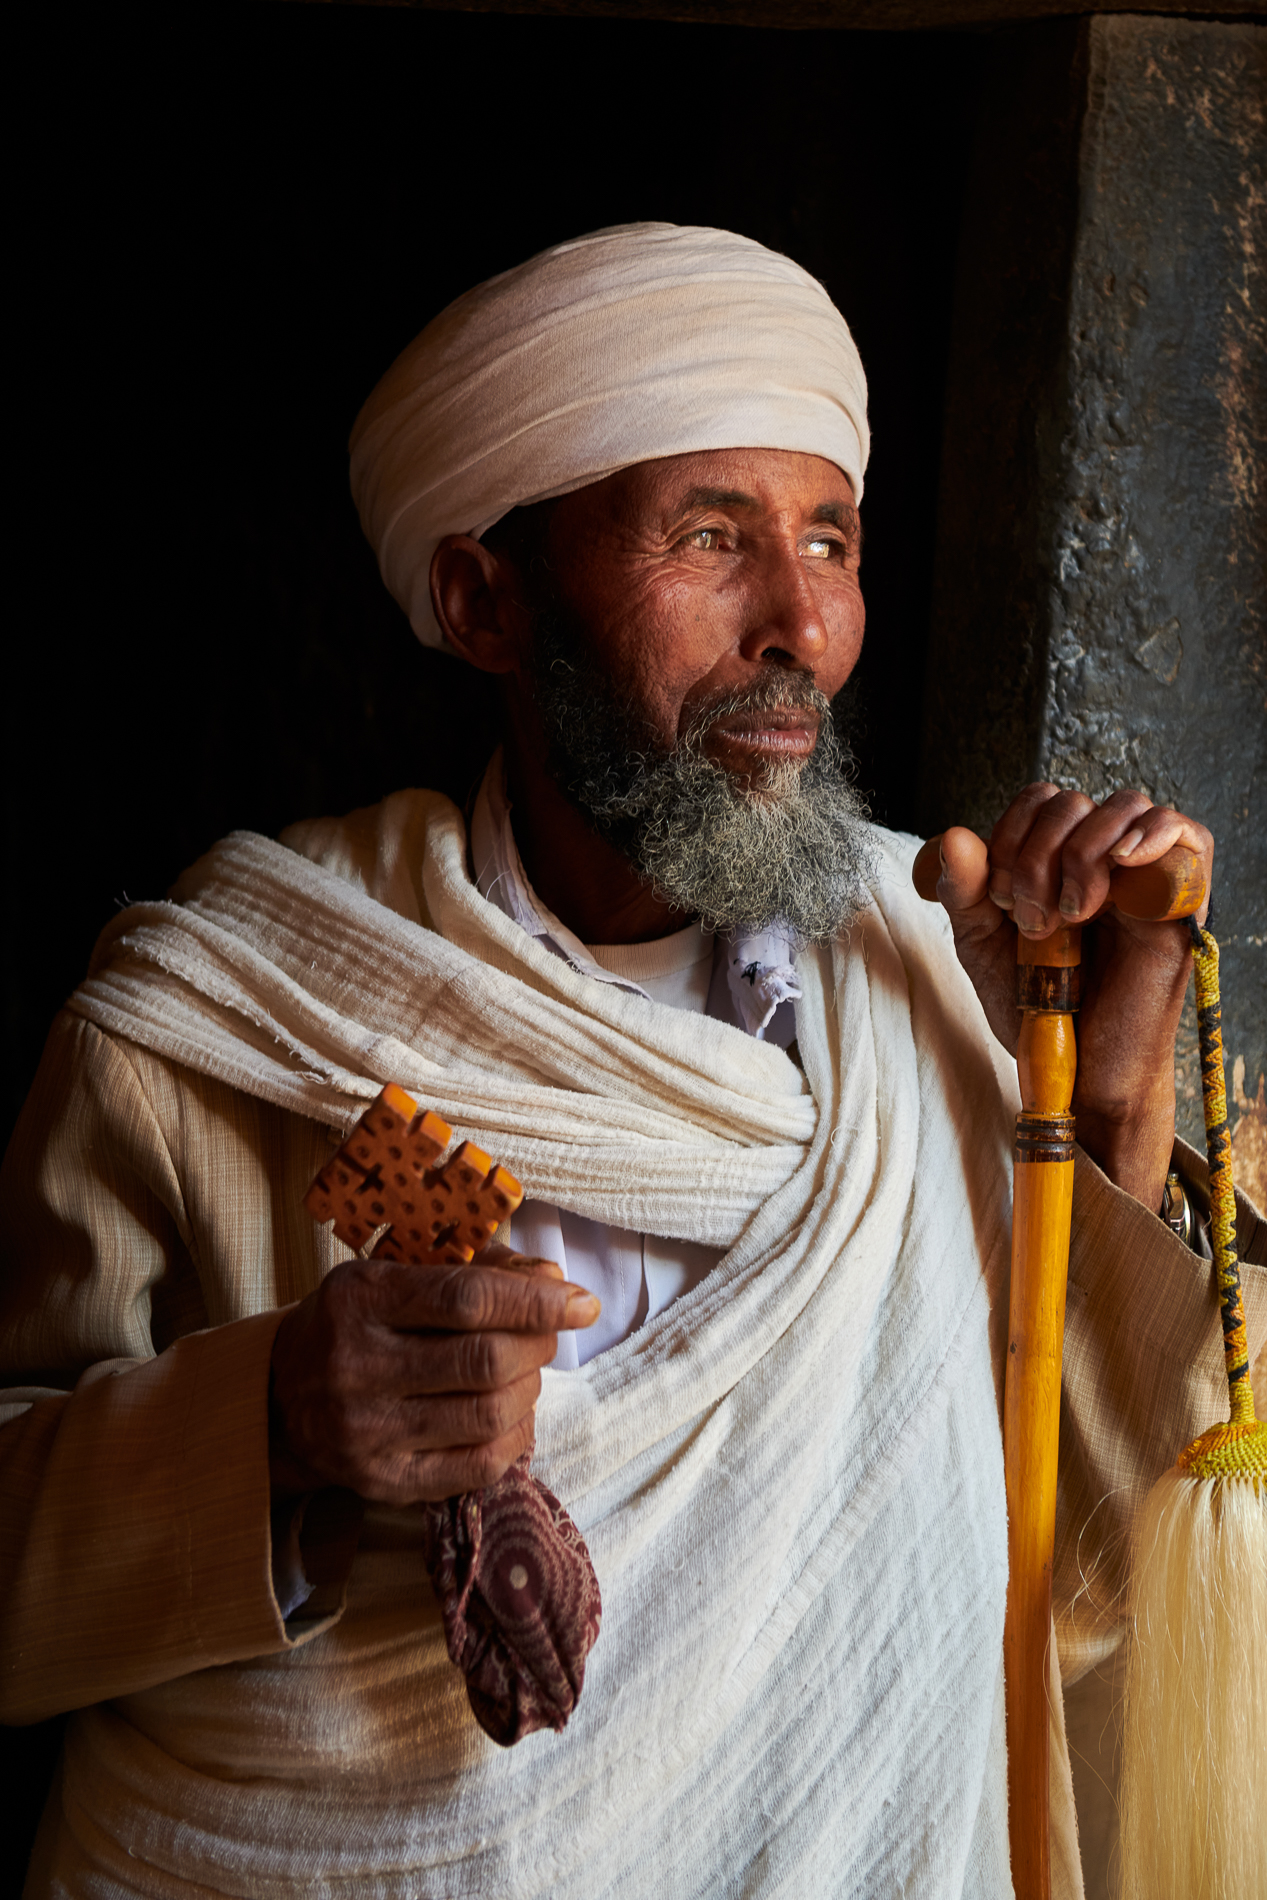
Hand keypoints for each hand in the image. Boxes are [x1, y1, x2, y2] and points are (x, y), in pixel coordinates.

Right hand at [269, 1246, 599, 1505]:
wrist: (280, 1398)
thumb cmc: (356, 1323)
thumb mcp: (395, 1274)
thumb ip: (474, 1271)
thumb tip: (554, 1283)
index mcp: (361, 1299)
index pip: (466, 1299)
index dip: (535, 1300)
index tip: (581, 1301)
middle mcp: (357, 1366)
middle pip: (484, 1360)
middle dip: (538, 1344)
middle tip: (547, 1335)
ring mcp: (367, 1432)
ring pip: (489, 1414)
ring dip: (530, 1388)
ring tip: (525, 1372)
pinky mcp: (382, 1482)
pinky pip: (477, 1466)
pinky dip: (515, 1437)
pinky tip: (512, 1415)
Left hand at [931, 785, 1212, 1210]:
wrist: (1075, 1071)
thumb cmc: (1036, 1010)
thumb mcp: (983, 946)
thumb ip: (964, 892)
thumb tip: (955, 836)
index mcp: (1056, 863)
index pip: (1040, 801)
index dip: (1010, 835)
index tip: (999, 900)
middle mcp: (1102, 864)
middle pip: (1075, 802)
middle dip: (1037, 855)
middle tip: (1033, 920)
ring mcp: (1143, 881)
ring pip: (1127, 808)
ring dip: (1084, 853)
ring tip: (1071, 915)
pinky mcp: (1180, 907)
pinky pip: (1190, 838)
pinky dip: (1156, 833)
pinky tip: (1122, 861)